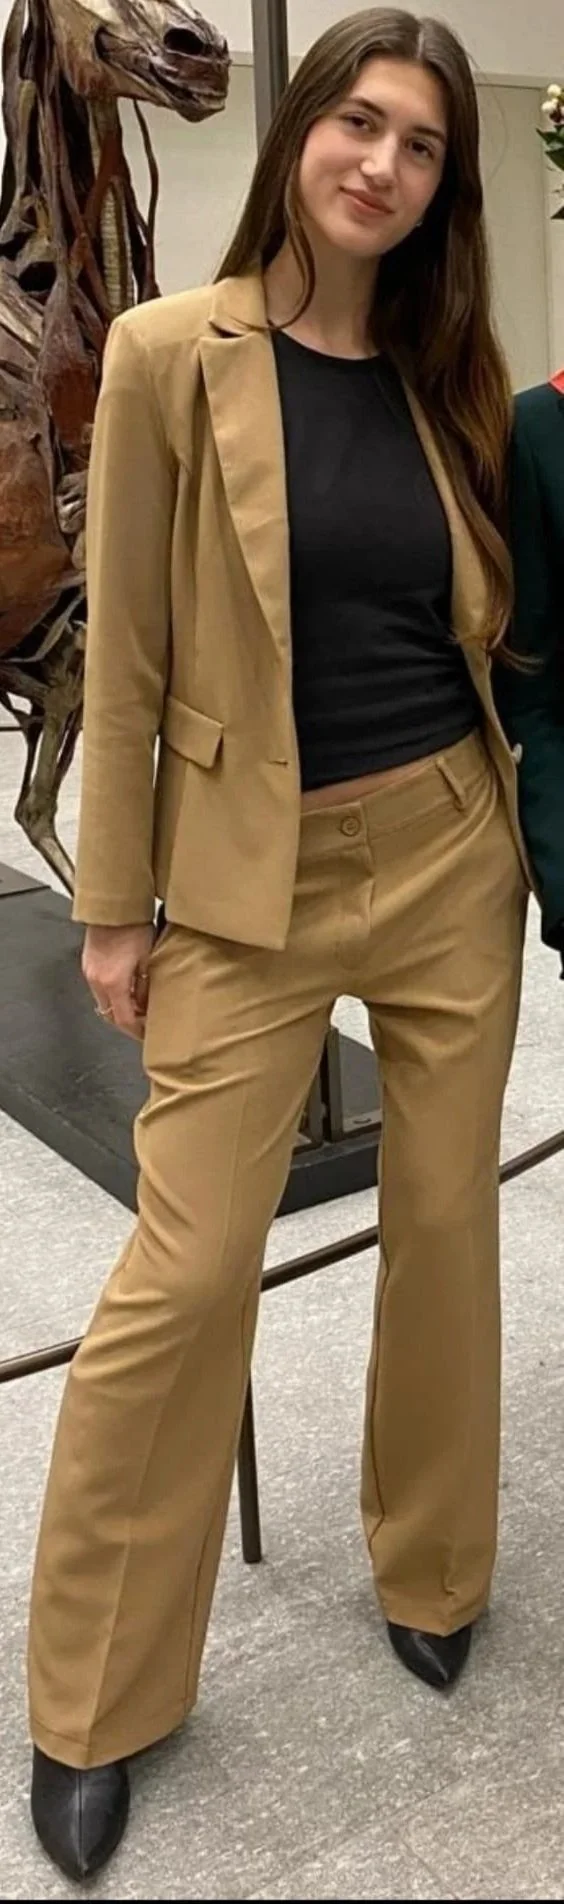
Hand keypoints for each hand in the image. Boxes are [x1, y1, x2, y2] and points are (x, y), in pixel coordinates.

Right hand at [82, 922, 155, 1039]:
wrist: (113, 907)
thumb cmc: (133, 928)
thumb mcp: (147, 960)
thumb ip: (146, 987)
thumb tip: (147, 1006)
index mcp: (113, 983)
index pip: (124, 1020)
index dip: (136, 1031)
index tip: (147, 1035)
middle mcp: (97, 982)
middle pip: (110, 1015)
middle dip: (127, 1023)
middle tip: (144, 1024)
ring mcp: (90, 973)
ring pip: (103, 1003)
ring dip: (119, 1008)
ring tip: (137, 1006)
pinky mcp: (88, 964)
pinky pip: (98, 989)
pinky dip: (112, 995)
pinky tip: (126, 990)